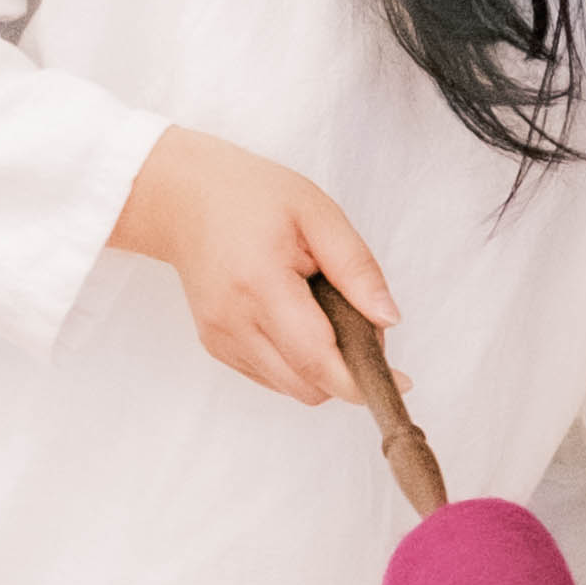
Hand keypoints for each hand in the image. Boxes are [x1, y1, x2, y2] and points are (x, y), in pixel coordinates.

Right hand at [110, 127, 400, 403]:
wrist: (185, 199)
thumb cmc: (253, 196)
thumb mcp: (319, 214)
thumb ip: (357, 269)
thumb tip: (389, 320)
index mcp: (261, 285)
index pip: (316, 359)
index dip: (360, 380)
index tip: (400, 382)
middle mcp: (234, 323)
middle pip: (306, 385)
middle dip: (347, 371)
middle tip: (364, 326)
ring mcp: (220, 340)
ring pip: (290, 387)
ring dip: (322, 369)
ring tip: (329, 316)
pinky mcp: (216, 347)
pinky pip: (270, 376)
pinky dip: (296, 364)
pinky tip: (301, 322)